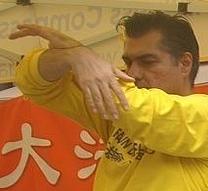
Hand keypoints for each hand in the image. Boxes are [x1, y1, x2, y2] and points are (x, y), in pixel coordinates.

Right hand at [11, 23, 130, 120]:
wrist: (74, 52)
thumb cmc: (93, 60)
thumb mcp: (107, 66)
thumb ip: (119, 75)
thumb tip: (132, 81)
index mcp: (106, 74)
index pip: (116, 89)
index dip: (121, 99)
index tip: (126, 110)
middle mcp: (99, 78)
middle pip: (107, 96)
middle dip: (111, 108)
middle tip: (116, 119)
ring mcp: (90, 81)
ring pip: (97, 97)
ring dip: (101, 108)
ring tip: (106, 117)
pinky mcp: (81, 82)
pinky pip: (86, 95)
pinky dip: (91, 104)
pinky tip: (94, 111)